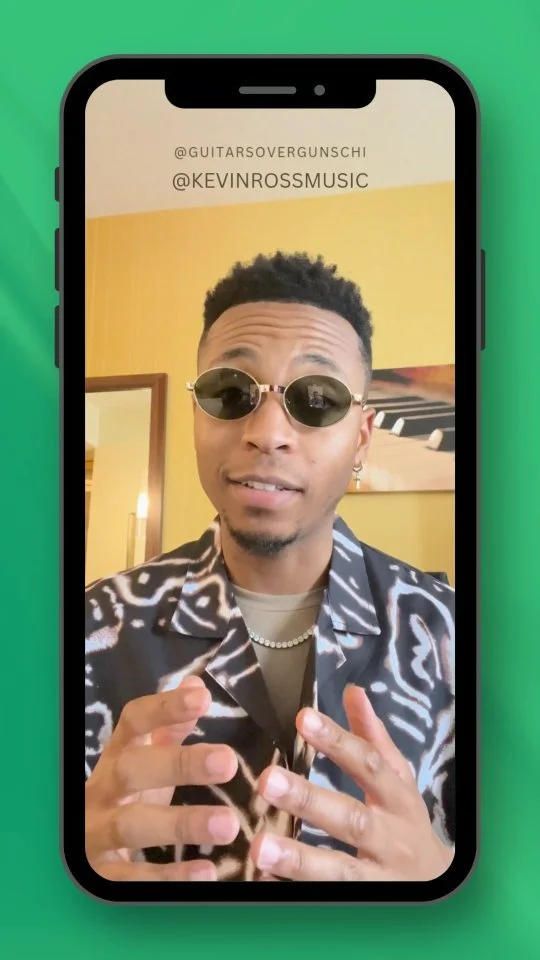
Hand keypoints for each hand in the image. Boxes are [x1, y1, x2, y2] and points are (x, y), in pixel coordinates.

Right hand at [86, 676, 239, 880]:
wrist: (79, 848)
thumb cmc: (124, 797)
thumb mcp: (145, 761)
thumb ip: (171, 727)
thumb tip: (196, 683)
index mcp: (116, 756)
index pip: (134, 722)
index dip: (164, 708)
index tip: (202, 698)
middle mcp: (101, 790)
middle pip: (132, 770)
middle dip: (179, 764)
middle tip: (228, 761)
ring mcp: (95, 832)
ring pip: (132, 826)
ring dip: (181, 823)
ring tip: (228, 825)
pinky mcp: (99, 875)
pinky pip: (132, 878)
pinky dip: (168, 878)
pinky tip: (206, 875)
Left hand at [251, 685, 452, 880]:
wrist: (441, 889)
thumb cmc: (407, 823)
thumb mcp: (398, 780)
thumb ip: (372, 737)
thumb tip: (352, 691)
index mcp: (397, 798)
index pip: (367, 764)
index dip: (337, 741)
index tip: (303, 719)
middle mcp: (391, 837)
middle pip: (351, 818)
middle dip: (309, 800)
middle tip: (267, 780)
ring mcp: (380, 877)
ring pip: (341, 869)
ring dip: (299, 859)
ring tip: (260, 846)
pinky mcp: (365, 904)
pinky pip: (331, 900)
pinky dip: (298, 890)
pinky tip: (265, 880)